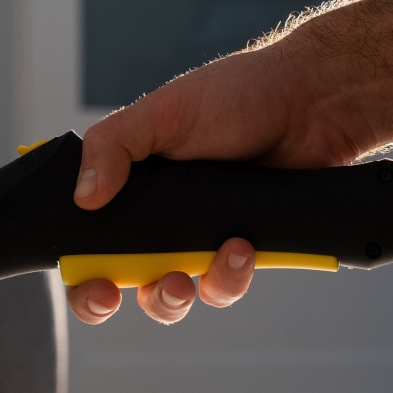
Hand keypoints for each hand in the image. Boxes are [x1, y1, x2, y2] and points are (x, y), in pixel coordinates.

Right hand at [65, 37, 375, 324]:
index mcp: (128, 186)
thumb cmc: (237, 94)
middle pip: (122, 283)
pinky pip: (222, 288)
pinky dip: (228, 277)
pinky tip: (240, 248)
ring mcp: (197, 239)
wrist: (311, 103)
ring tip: (193, 273)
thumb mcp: (162, 111)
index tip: (98, 287)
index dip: (81, 275)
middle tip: (142, 288)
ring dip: (177, 296)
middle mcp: (156, 219)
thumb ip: (113, 146)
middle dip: (122, 298)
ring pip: (172, 296)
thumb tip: (83, 197)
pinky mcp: (238, 252)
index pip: (86, 241)